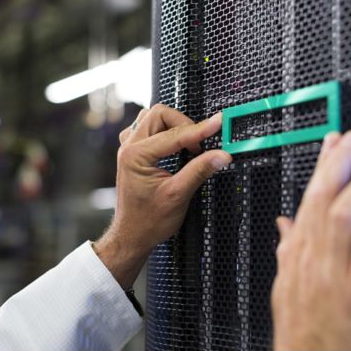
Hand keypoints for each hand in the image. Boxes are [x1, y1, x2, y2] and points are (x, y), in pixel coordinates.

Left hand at [93, 104, 231, 288]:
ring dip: (173, 126)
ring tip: (188, 145)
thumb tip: (221, 154)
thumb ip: (200, 170)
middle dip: (184, 124)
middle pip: (160, 114)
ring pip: (153, 118)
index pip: (174, 134)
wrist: (132, 235)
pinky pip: (148, 128)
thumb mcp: (178, 195)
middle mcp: (129, 147)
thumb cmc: (148, 221)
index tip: (218, 123)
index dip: (200, 129)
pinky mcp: (133, 152)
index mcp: (136, 156)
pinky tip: (174, 145)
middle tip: (199, 144)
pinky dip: (164, 131)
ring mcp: (129, 148)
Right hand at [271, 130, 350, 350]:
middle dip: (337, 165)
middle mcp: (314, 257)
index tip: (334, 141)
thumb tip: (284, 221)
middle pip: (322, 201)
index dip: (322, 166)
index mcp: (299, 251)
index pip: (310, 198)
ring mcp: (332, 274)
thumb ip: (288, 248)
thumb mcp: (286, 282)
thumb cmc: (303, 324)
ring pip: (340, 222)